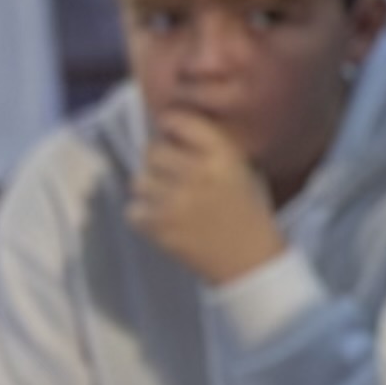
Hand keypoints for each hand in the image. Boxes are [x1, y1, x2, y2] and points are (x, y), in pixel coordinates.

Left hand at [128, 106, 290, 285]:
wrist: (251, 262)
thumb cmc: (247, 213)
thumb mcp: (241, 171)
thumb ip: (209, 148)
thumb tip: (167, 130)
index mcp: (223, 157)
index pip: (180, 122)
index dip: (170, 125)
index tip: (168, 131)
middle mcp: (198, 174)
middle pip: (152, 151)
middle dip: (159, 162)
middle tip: (172, 176)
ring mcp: (176, 201)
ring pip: (139, 181)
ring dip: (150, 190)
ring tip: (171, 202)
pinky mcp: (160, 227)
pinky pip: (134, 210)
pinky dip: (145, 216)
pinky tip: (166, 221)